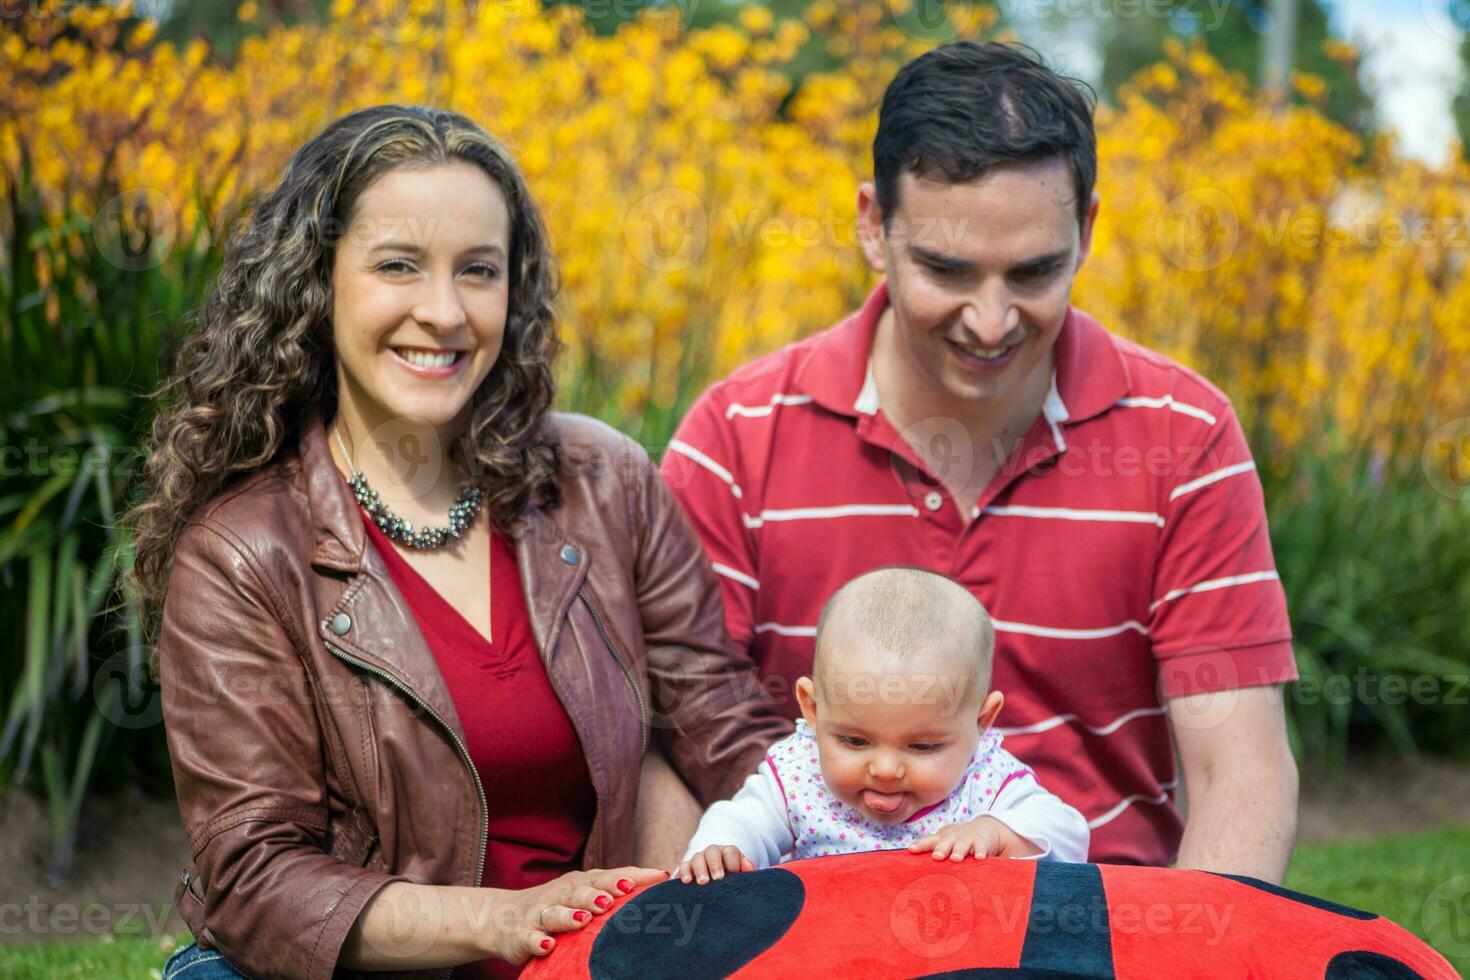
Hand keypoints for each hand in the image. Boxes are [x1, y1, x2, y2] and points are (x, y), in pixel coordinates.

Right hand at [489, 866, 667, 963]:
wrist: (501, 917)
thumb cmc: (554, 905)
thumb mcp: (582, 895)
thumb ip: (613, 891)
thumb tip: (659, 883)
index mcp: (580, 883)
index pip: (609, 876)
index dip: (633, 876)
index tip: (660, 876)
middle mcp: (561, 893)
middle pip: (581, 890)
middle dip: (600, 892)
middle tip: (619, 894)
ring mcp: (539, 913)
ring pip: (555, 912)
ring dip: (569, 915)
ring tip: (584, 918)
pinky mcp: (521, 934)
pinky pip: (530, 937)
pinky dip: (538, 941)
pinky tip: (548, 945)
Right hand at [676, 844, 754, 883]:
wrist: (718, 881)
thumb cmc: (733, 877)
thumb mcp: (741, 873)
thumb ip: (746, 869)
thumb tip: (749, 866)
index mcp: (728, 853)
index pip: (730, 851)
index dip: (732, 861)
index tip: (734, 873)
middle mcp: (713, 853)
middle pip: (712, 852)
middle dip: (715, 864)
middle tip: (718, 878)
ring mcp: (699, 858)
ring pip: (697, 858)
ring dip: (700, 869)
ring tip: (703, 882)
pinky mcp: (687, 867)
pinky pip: (684, 865)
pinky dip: (684, 872)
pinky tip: (686, 881)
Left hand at [909, 816, 1010, 861]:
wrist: (985, 828)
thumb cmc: (957, 840)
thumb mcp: (944, 842)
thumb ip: (931, 851)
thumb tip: (910, 868)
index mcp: (941, 839)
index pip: (928, 841)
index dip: (920, 845)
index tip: (911, 849)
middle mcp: (952, 838)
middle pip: (945, 842)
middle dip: (940, 849)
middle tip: (936, 857)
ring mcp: (967, 839)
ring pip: (962, 844)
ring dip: (958, 851)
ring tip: (955, 858)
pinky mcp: (981, 842)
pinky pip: (981, 847)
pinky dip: (980, 851)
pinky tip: (980, 858)